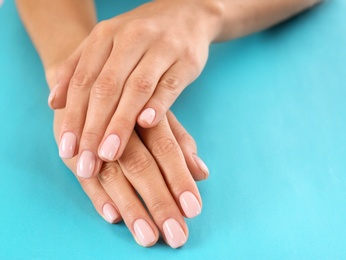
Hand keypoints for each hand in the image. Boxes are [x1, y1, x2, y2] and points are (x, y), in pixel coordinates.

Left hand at [49, 0, 220, 178]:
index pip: (83, 81)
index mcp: (105, 35)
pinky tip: (146, 124)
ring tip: (109, 154)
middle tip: (87, 163)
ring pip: (136, 88)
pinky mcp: (186, 60)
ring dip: (121, 122)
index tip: (67, 149)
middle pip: (106, 87)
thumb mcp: (107, 43)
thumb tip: (53, 103)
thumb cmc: (141, 36)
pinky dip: (158, 104)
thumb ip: (79, 69)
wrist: (186, 12)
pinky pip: (170, 84)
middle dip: (93, 127)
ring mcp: (161, 47)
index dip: (73, 117)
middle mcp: (130, 38)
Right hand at [53, 110, 208, 247]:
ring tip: (146, 235)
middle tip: (176, 234)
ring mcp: (91, 133)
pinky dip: (96, 195)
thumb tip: (202, 173)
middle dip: (159, 201)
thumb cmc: (132, 104)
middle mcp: (120, 123)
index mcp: (147, 114)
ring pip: (111, 173)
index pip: (166, 149)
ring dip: (129, 205)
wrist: (89, 77)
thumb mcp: (159, 117)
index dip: (180, 179)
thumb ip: (180, 142)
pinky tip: (112, 216)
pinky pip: (81, 171)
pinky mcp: (68, 142)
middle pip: (140, 165)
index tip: (193, 209)